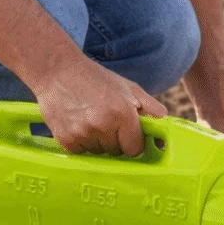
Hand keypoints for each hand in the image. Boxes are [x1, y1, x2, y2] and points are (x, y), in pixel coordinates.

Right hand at [31, 49, 167, 156]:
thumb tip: (165, 126)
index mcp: (124, 113)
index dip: (132, 141)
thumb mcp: (129, 88)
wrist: (58, 71)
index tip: (126, 133)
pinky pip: (80, 152)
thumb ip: (150, 107)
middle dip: (114, 140)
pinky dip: (80, 143)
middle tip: (105, 120)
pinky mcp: (66, 140)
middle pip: (117, 152)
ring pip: (98, 153)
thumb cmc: (96, 79)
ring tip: (89, 119)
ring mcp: (84, 134)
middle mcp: (104, 125)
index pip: (135, 148)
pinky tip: (77, 123)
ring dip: (97, 142)